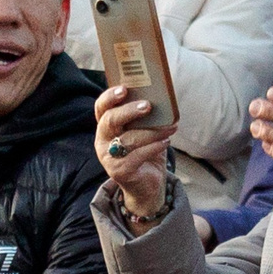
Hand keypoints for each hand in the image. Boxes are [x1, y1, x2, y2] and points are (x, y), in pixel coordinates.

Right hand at [94, 85, 177, 220]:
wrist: (146, 184)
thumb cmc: (146, 151)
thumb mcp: (144, 131)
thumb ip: (146, 116)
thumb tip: (162, 96)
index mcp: (106, 126)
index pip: (101, 107)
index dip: (110, 96)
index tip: (124, 88)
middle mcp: (102, 140)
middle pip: (110, 120)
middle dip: (130, 111)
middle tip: (148, 105)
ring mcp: (108, 157)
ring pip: (128, 139)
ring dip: (152, 131)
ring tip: (171, 127)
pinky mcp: (119, 171)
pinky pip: (137, 156)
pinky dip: (154, 147)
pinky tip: (166, 142)